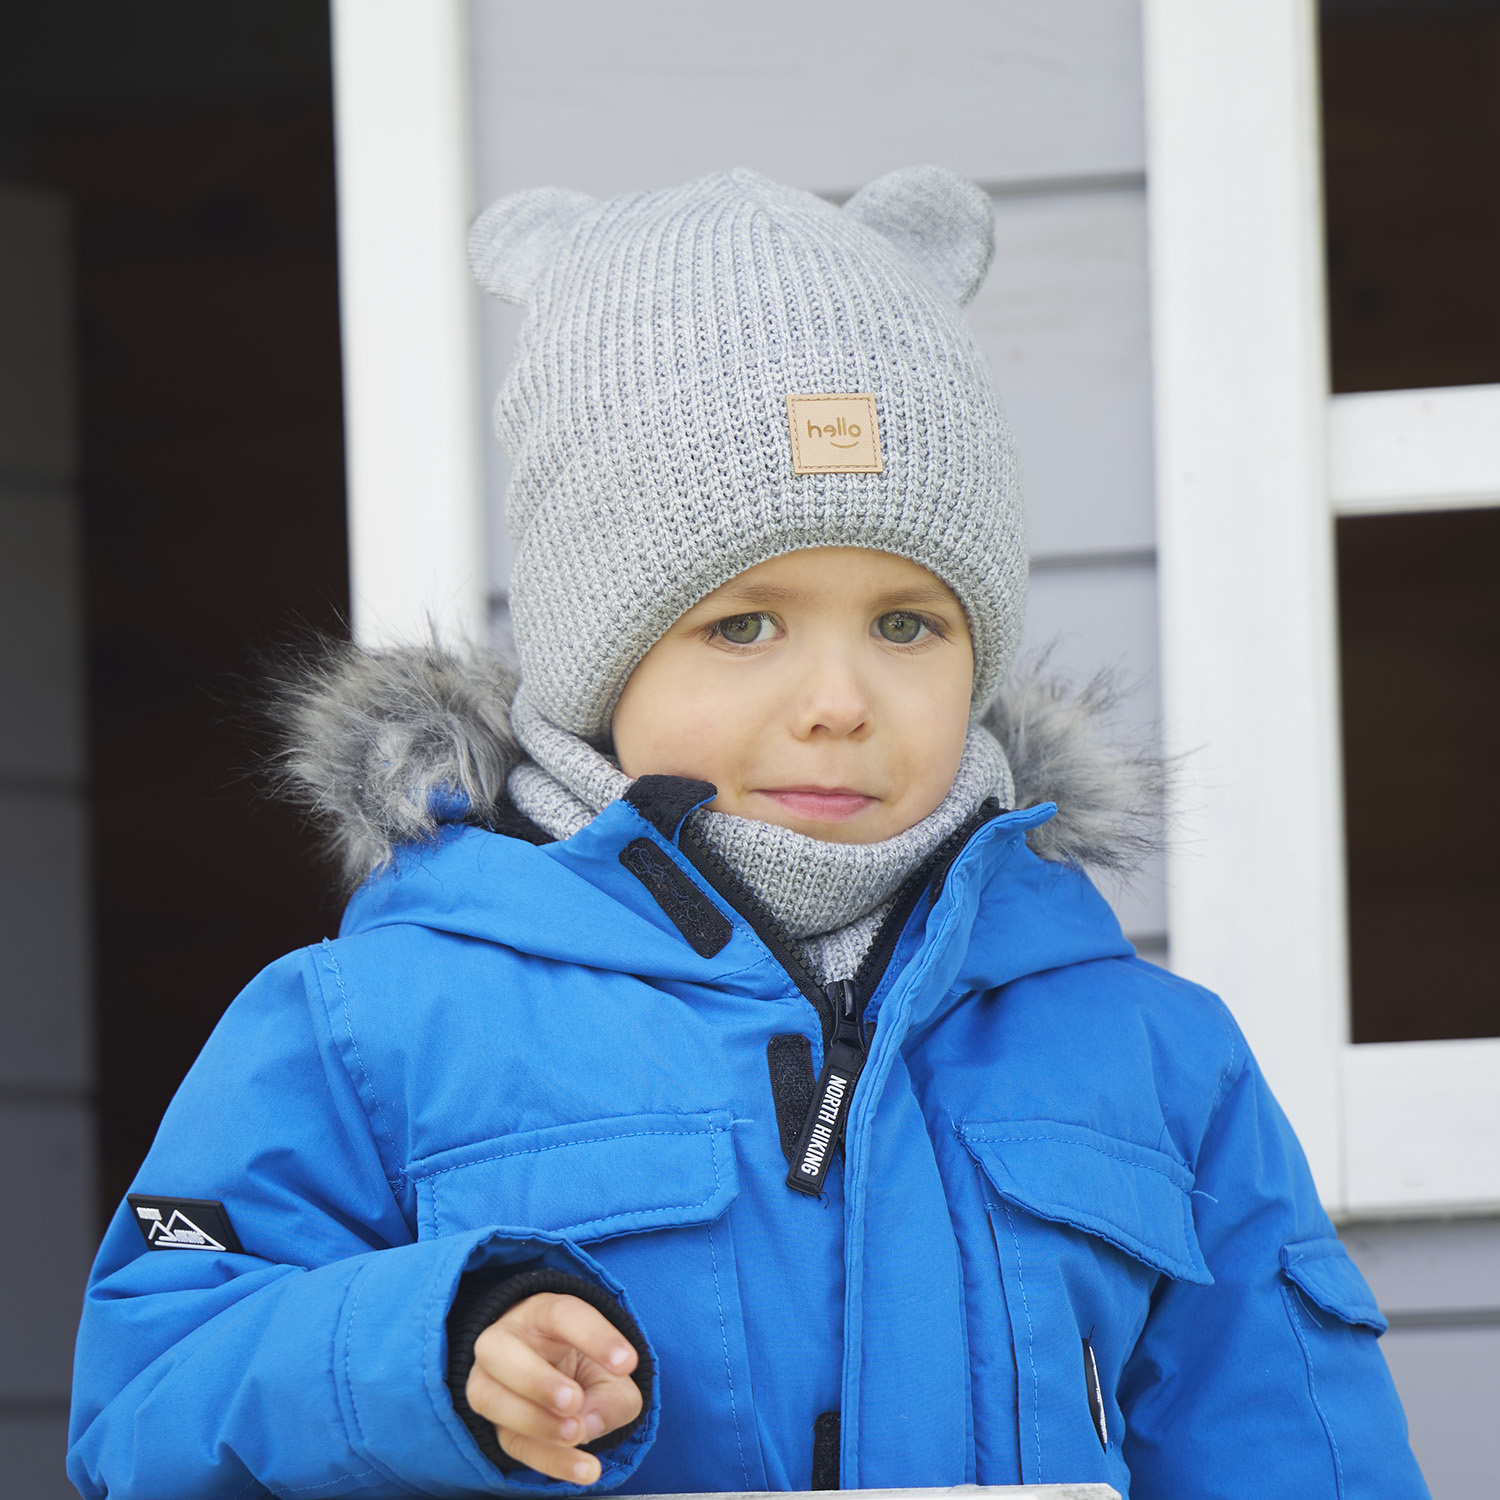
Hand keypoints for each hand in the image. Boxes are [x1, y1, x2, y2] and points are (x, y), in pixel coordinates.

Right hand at [466, 1291, 642, 1483]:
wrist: (561, 1382)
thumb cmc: (587, 1366)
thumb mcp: (613, 1375)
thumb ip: (612, 1398)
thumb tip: (590, 1424)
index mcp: (542, 1314)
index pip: (561, 1314)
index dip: (594, 1336)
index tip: (627, 1363)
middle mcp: (505, 1341)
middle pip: (500, 1349)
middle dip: (536, 1380)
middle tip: (574, 1401)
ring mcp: (489, 1381)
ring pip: (489, 1396)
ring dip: (533, 1420)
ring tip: (576, 1433)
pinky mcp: (494, 1424)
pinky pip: (510, 1442)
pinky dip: (548, 1459)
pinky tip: (583, 1469)